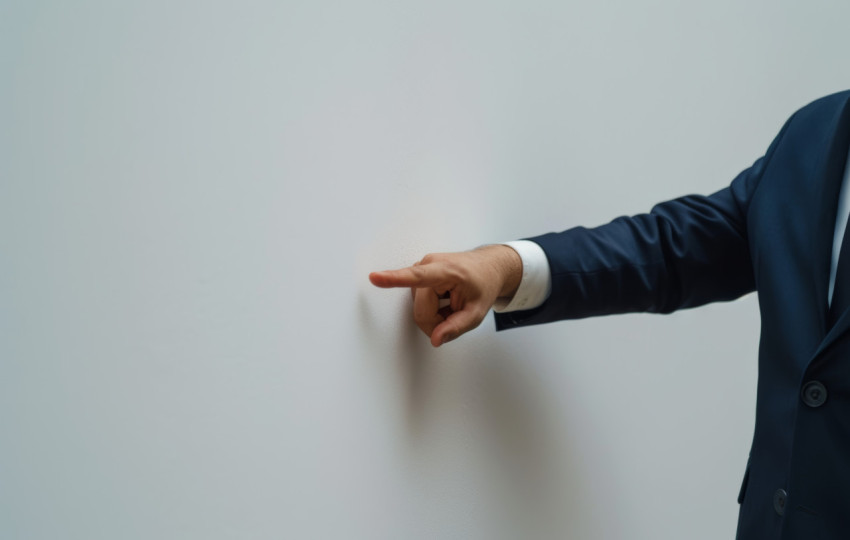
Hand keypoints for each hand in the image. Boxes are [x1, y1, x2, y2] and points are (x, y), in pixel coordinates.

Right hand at [369, 245, 521, 346]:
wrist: (488, 267)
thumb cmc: (483, 284)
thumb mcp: (477, 312)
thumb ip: (456, 327)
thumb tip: (435, 339)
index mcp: (448, 271)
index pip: (417, 278)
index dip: (393, 279)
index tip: (374, 278)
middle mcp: (430, 264)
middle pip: (421, 310)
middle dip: (436, 322)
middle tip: (454, 315)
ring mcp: (422, 266)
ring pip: (418, 307)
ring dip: (434, 314)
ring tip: (451, 304)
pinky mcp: (419, 272)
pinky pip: (418, 300)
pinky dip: (431, 307)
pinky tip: (444, 300)